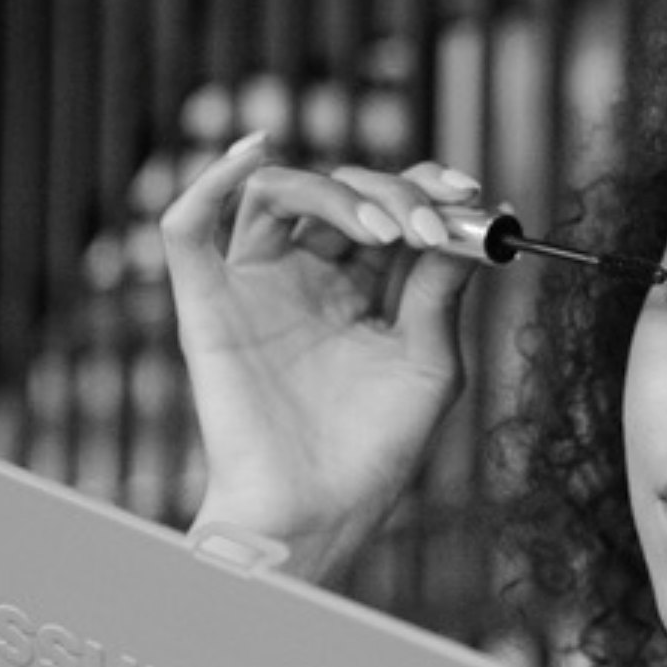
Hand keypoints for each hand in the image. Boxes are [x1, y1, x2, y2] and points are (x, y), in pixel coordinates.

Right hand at [158, 135, 487, 583]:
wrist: (317, 515)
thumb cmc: (372, 453)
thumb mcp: (428, 364)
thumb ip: (441, 291)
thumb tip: (481, 221)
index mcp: (356, 287)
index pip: (384, 206)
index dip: (424, 187)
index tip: (468, 194)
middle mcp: (304, 276)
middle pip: (338, 190)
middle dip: (393, 194)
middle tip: (428, 229)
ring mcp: (253, 287)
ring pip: (277, 192)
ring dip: (335, 193)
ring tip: (383, 233)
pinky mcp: (206, 307)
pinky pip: (186, 229)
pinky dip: (209, 180)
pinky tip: (253, 152)